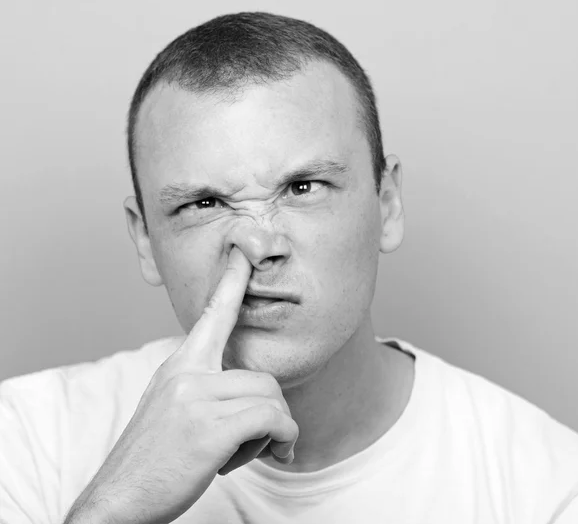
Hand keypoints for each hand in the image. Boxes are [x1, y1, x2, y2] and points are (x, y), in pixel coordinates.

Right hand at [65, 246, 298, 523]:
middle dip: (270, 415)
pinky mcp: (210, 426)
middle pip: (263, 378)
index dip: (232, 281)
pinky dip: (284, 439)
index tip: (243, 253)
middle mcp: (187, 373)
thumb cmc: (152, 459)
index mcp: (180, 365)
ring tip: (245, 453)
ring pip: (272, 400)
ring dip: (271, 433)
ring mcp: (197, 397)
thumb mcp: (171, 408)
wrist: (118, 502)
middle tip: (254, 442)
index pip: (212, 314)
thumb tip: (249, 391)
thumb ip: (203, 387)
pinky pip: (273, 419)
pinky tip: (275, 455)